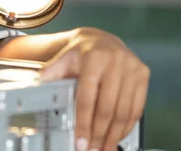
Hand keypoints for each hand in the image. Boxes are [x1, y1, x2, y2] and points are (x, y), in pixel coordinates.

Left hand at [40, 27, 149, 150]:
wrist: (102, 40)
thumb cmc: (81, 53)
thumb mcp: (64, 59)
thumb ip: (52, 72)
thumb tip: (37, 83)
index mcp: (93, 58)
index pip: (87, 98)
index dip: (83, 122)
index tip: (80, 140)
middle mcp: (115, 62)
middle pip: (107, 108)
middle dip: (99, 133)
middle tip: (93, 149)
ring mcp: (132, 68)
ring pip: (124, 111)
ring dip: (114, 134)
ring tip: (105, 147)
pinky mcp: (143, 75)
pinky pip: (137, 107)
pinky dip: (127, 125)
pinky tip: (118, 135)